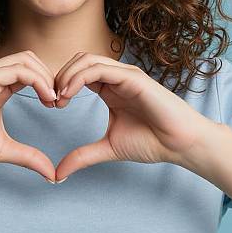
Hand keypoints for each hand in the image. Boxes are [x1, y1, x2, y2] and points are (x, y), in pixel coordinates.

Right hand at [0, 51, 57, 181]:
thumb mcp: (5, 149)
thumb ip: (29, 156)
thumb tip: (52, 174)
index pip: (29, 70)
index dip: (47, 83)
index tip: (56, 104)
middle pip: (30, 58)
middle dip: (49, 75)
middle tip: (58, 100)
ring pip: (26, 59)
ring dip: (45, 76)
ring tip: (52, 99)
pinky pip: (17, 70)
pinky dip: (36, 80)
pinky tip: (45, 98)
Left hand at [53, 51, 215, 180]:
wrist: (180, 144)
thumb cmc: (151, 141)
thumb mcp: (108, 148)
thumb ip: (83, 155)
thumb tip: (58, 173)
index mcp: (108, 87)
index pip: (77, 72)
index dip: (60, 84)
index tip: (51, 105)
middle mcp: (115, 76)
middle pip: (78, 61)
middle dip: (60, 76)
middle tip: (51, 100)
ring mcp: (124, 74)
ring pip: (86, 60)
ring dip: (67, 75)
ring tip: (59, 97)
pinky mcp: (132, 77)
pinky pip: (100, 69)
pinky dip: (79, 77)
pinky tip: (70, 94)